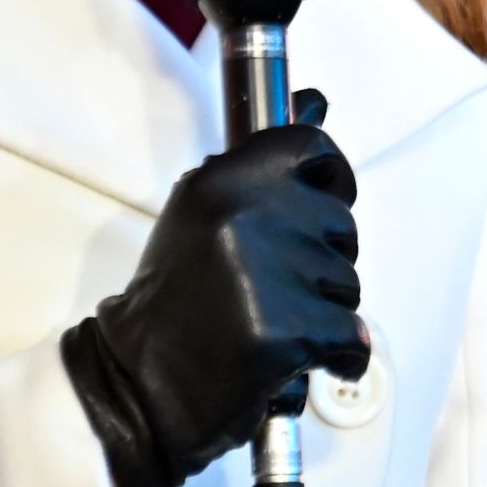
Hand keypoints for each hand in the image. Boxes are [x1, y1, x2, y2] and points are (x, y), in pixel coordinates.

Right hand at [61, 91, 365, 486]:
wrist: (136, 385)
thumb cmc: (171, 306)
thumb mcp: (202, 217)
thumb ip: (261, 169)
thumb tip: (316, 100)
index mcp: (220, 182)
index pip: (311, 147)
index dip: (331, 176)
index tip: (326, 198)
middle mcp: (245, 216)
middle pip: (340, 223)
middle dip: (322, 260)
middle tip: (275, 288)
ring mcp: (267, 275)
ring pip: (348, 283)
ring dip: (325, 311)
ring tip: (274, 326)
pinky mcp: (285, 333)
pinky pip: (350, 338)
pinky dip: (336, 356)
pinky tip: (298, 362)